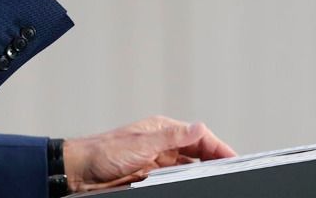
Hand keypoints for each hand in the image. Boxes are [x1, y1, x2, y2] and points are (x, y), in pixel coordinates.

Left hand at [62, 115, 236, 191]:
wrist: (80, 173)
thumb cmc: (104, 152)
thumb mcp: (142, 144)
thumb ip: (173, 137)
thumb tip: (199, 127)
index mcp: (163, 130)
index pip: (199, 137)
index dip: (219, 147)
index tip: (234, 159)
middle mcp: (163, 145)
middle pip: (198, 153)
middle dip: (215, 161)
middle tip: (233, 172)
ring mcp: (158, 163)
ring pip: (190, 169)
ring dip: (202, 174)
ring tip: (217, 181)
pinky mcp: (152, 178)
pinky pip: (176, 181)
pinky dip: (188, 184)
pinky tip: (195, 188)